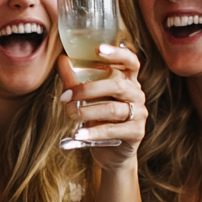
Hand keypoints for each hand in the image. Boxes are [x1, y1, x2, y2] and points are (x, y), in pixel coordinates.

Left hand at [58, 44, 146, 168]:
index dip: (117, 53)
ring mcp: (139, 113)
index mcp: (127, 80)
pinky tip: (79, 134)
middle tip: (66, 96)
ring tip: (70, 115)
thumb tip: (62, 59)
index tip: (98, 49)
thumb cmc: (98, 118)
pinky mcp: (136, 132)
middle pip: (116, 85)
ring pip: (112, 108)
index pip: (130, 61)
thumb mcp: (86, 98)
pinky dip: (94, 132)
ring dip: (87, 112)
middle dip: (88, 89)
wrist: (111, 152)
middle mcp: (136, 93)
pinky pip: (113, 130)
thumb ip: (75, 79)